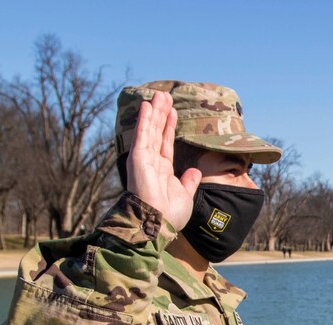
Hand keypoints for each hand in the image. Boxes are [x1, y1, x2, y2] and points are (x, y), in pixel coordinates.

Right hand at [126, 91, 201, 230]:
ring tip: (159, 94)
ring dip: (154, 112)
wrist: (159, 223)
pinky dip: (144, 120)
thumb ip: (188, 182)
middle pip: (158, 132)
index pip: (166, 143)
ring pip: (150, 130)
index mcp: (162, 171)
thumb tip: (194, 171)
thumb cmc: (170, 215)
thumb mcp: (185, 195)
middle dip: (162, 114)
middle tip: (165, 95)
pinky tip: (147, 106)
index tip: (174, 112)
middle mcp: (152, 162)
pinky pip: (142, 135)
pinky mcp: (138, 158)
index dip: (169, 127)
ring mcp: (144, 159)